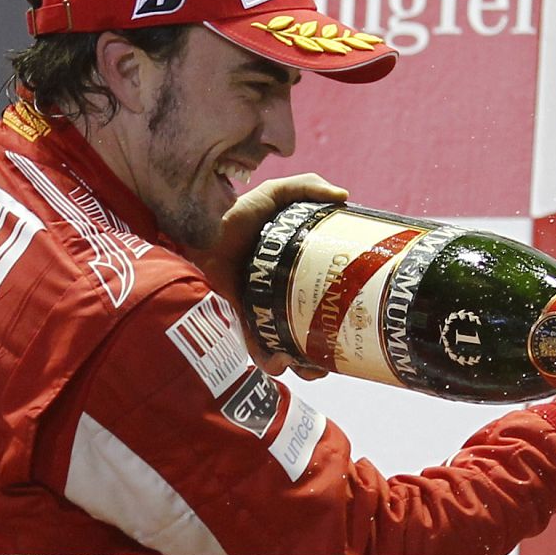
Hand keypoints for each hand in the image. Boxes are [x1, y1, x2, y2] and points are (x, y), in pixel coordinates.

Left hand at [187, 173, 346, 381]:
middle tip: (339, 352)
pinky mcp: (238, 324)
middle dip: (326, 348)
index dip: (343, 308)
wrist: (193, 233)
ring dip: (305, 364)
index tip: (361, 313)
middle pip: (309, 329)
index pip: (323, 296)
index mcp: (291, 273)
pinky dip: (272, 362)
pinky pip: (258, 352)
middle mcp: (277, 296)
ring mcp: (258, 313)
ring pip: (287, 348)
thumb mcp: (272, 194)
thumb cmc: (229, 213)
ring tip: (315, 367)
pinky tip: (282, 358)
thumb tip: (344, 196)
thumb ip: (306, 187)